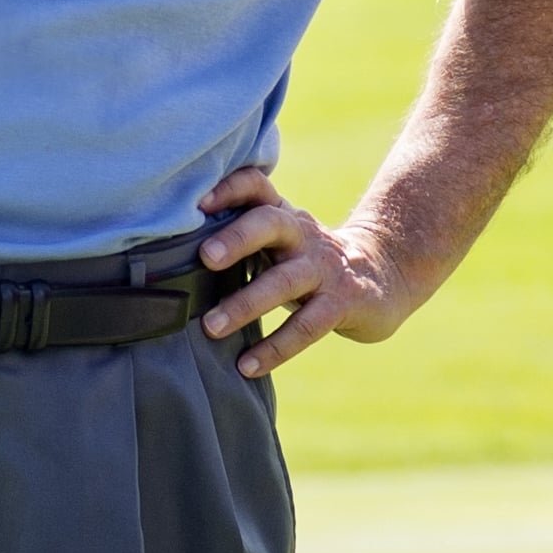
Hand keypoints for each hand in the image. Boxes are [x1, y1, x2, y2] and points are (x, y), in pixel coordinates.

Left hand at [192, 166, 418, 377]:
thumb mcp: (281, 238)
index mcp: (283, 215)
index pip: (256, 187)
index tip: (196, 202)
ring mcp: (324, 269)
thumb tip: (167, 252)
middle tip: (204, 257)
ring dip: (246, 303)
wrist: (385, 274)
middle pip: (270, 223)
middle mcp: (303, 235)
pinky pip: (306, 327)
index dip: (229, 188)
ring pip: (285, 280)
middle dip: (237, 237)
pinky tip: (247, 366)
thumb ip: (240, 236)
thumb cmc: (309, 258)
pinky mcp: (343, 303)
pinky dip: (275, 348)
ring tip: (211, 327)